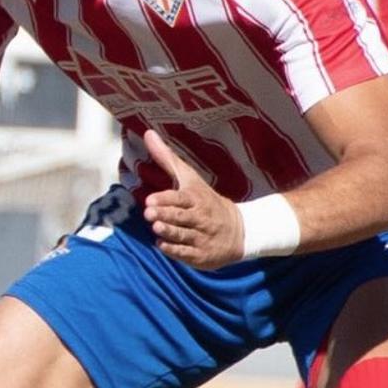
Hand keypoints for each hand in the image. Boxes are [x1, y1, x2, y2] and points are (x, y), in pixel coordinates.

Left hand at [142, 129, 244, 269]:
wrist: (239, 230)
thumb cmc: (205, 200)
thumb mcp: (189, 178)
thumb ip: (166, 158)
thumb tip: (147, 133)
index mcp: (196, 198)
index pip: (181, 198)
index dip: (166, 199)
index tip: (150, 199)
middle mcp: (199, 218)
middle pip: (181, 217)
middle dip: (166, 214)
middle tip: (149, 213)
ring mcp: (201, 237)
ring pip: (183, 235)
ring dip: (169, 232)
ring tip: (155, 228)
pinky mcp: (201, 255)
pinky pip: (187, 253)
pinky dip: (175, 250)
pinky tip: (162, 245)